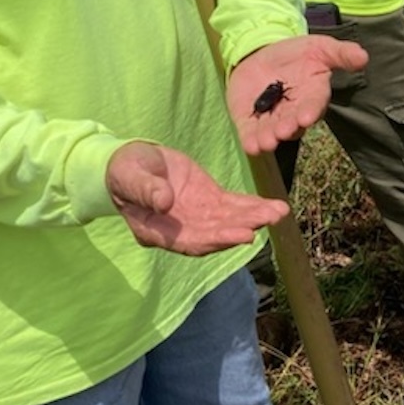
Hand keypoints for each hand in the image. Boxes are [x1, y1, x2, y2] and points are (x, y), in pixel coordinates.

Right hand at [107, 141, 287, 255]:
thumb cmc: (124, 171)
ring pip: (228, 221)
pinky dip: (251, 206)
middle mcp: (180, 230)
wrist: (131, 162)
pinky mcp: (207, 201)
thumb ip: (146, 190)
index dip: (218, 240)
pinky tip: (271, 206)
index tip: (243, 235)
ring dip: (253, 217)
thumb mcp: (130, 175)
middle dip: (243, 228)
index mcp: (157, 231)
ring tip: (278, 212)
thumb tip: (165, 203)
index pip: (190, 242)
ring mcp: (196, 217)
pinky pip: (232, 206)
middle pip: (215, 234)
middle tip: (269, 220)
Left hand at [227, 34, 367, 154]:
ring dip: (269, 139)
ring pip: (272, 133)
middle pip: (293, 124)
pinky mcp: (249, 120)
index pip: (314, 105)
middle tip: (284, 130)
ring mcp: (271, 118)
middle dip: (289, 128)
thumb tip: (363, 57)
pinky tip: (250, 146)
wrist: (264, 53)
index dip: (310, 111)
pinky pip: (250, 133)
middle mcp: (294, 112)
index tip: (306, 117)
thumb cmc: (298, 54)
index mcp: (313, 96)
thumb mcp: (320, 47)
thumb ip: (341, 53)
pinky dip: (250, 141)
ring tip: (267, 142)